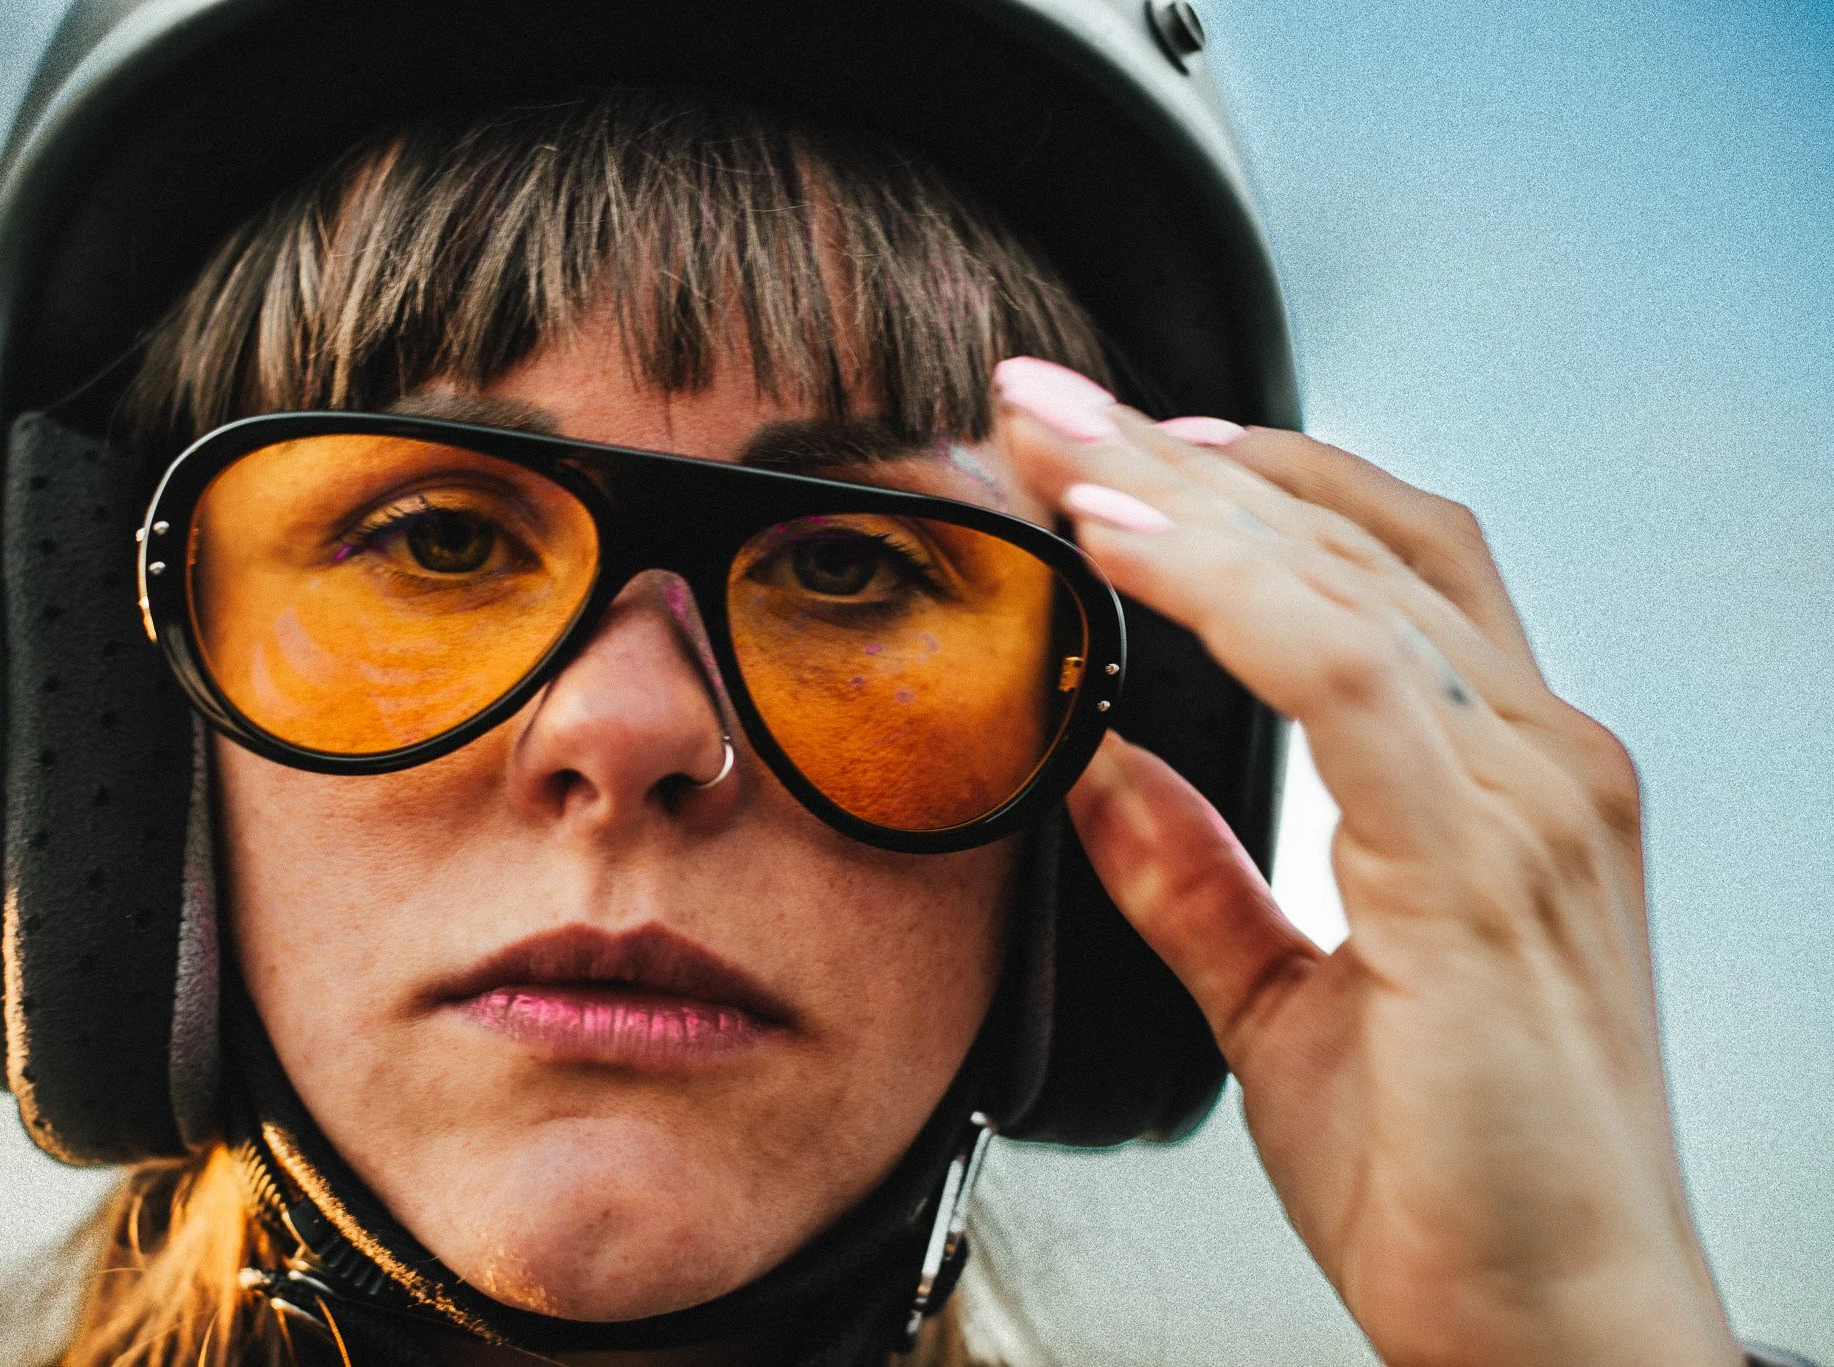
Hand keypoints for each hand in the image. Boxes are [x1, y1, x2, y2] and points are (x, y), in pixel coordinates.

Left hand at [993, 359, 1739, 1366]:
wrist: (1550, 1334)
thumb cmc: (1453, 1179)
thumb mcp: (1280, 998)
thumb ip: (1193, 875)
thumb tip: (1098, 766)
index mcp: (1498, 780)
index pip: (1367, 566)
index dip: (1232, 489)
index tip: (1098, 456)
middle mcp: (1537, 760)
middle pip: (1350, 533)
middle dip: (1178, 450)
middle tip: (1039, 396)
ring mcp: (1531, 800)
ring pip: (1346, 575)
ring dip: (1183, 491)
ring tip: (1052, 439)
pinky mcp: (1488, 865)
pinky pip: (1349, 677)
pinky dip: (1231, 593)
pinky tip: (1125, 545)